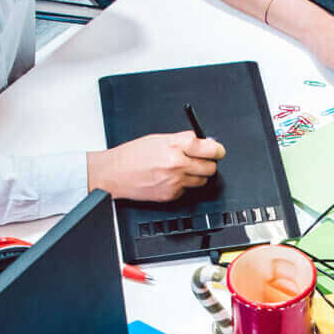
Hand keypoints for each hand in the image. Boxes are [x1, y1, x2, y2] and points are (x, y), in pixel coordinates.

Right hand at [90, 131, 224, 201]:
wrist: (114, 174)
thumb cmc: (132, 155)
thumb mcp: (158, 139)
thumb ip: (182, 140)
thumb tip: (201, 142)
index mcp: (174, 146)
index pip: (208, 148)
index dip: (216, 149)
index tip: (218, 151)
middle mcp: (176, 164)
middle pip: (210, 167)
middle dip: (208, 163)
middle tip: (203, 160)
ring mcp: (175, 181)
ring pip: (202, 180)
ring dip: (197, 175)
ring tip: (184, 169)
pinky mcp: (171, 195)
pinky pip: (188, 190)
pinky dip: (184, 185)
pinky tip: (171, 178)